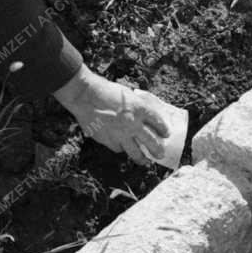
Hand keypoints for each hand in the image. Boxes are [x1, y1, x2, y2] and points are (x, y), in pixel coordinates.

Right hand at [53, 65, 172, 165]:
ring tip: (146, 161)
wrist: (85, 96)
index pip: (158, 122)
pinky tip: (123, 148)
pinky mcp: (108, 140)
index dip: (163, 129)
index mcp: (140, 109)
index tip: (166, 134)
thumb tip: (146, 117)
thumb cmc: (107, 91)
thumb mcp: (128, 95)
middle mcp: (133, 123)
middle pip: (151, 141)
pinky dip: (122, 148)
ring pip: (135, 152)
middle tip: (161, 154)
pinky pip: (119, 148)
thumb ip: (138, 106)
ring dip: (142, 158)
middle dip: (158, 149)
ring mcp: (121, 134)